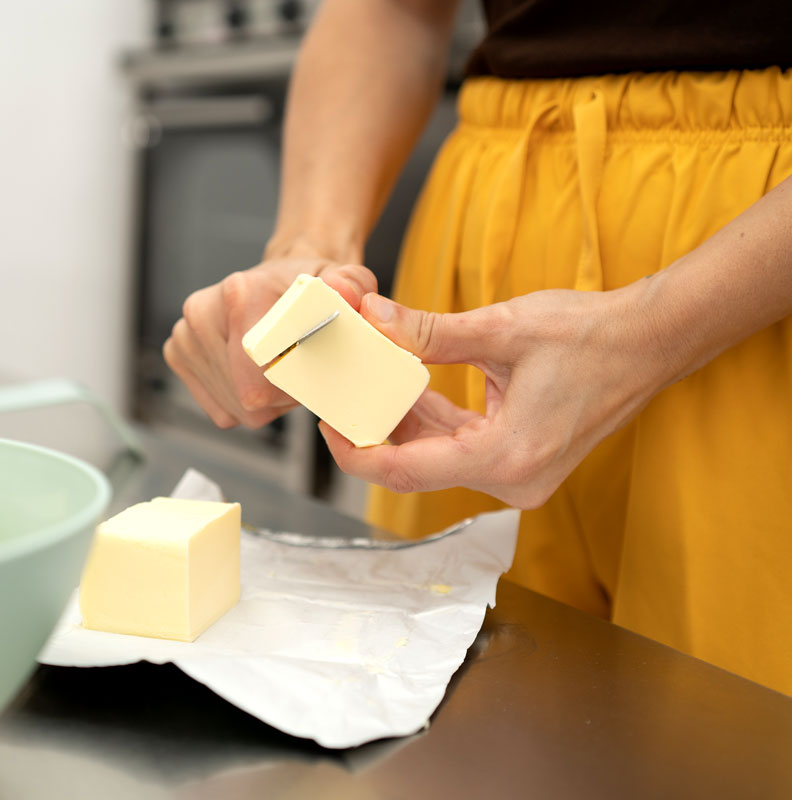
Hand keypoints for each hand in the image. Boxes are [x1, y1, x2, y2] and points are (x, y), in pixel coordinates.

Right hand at [164, 259, 377, 428]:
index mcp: (239, 294)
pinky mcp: (178, 354)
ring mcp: (185, 335)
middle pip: (244, 396)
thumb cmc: (310, 288)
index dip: (290, 388)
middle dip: (278, 396)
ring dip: (262, 401)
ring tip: (277, 367)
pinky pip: (219, 408)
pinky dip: (242, 402)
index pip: (259, 377)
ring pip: (232, 406)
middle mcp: (202, 312)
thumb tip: (345, 294)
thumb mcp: (345, 280)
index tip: (306, 370)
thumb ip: (352, 285)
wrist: (279, 280)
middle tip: (297, 369)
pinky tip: (255, 374)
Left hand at [320, 286, 679, 507]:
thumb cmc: (590, 334)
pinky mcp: (520, 460)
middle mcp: (513, 481)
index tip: (327, 426)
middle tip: (337, 396)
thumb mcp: (500, 327)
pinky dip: (432, 422)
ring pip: (436, 458)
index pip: (406, 473)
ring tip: (367, 382)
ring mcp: (519, 475)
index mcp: (506, 458)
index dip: (356, 454)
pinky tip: (407, 387)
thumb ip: (429, 332)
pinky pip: (460, 448)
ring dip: (401, 423)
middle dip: (374, 431)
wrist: (650, 341)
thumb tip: (373, 319)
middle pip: (416, 469)